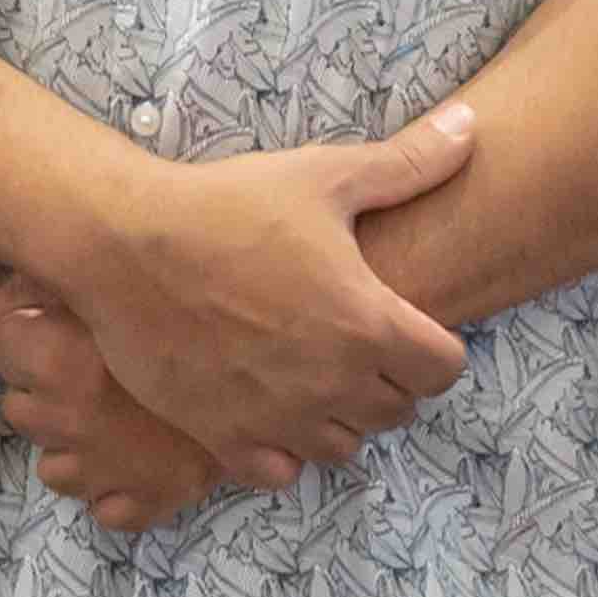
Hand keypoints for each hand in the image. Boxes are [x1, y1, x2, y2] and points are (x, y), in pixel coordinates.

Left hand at [0, 280, 224, 529]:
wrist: (277, 365)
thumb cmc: (186, 303)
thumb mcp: (104, 276)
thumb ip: (27, 284)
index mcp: (56, 357)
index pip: (3, 345)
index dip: (28, 331)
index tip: (60, 324)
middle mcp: (68, 417)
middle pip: (19, 406)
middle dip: (45, 387)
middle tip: (93, 365)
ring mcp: (102, 468)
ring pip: (53, 464)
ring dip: (73, 441)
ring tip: (116, 410)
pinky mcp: (143, 502)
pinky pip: (104, 507)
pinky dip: (112, 487)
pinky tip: (134, 457)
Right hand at [41, 104, 476, 488]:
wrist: (126, 244)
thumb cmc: (228, 205)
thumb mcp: (325, 175)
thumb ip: (409, 162)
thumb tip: (471, 125)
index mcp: (366, 322)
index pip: (445, 370)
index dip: (437, 346)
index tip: (409, 325)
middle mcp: (331, 382)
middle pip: (399, 410)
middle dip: (392, 379)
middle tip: (359, 342)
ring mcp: (278, 416)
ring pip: (344, 446)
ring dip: (343, 417)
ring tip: (318, 375)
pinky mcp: (225, 436)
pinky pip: (281, 471)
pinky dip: (285, 448)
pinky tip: (271, 406)